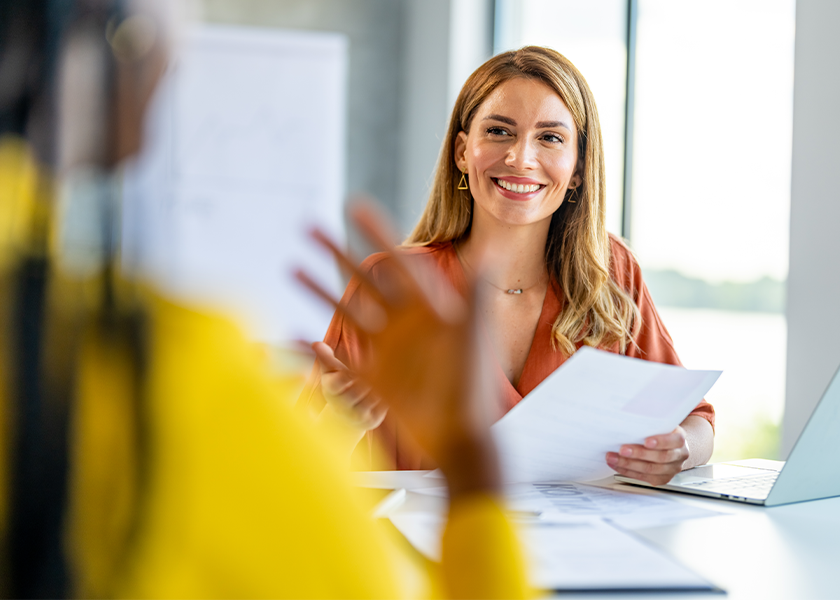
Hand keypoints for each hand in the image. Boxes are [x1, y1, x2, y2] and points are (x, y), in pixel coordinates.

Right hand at [297, 201, 500, 496]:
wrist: (464, 436)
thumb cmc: (473, 385)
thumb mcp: (474, 334)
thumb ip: (475, 295)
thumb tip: (486, 253)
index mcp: (426, 307)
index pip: (396, 261)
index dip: (375, 232)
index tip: (354, 205)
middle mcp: (402, 324)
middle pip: (362, 279)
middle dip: (336, 252)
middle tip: (309, 226)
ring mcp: (385, 351)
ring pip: (345, 312)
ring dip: (318, 289)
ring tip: (292, 266)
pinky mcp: (372, 381)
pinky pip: (337, 360)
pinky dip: (314, 349)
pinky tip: (292, 334)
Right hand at [311, 341, 386, 430]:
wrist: (345, 420)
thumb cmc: (339, 389)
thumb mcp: (330, 374)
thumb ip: (326, 358)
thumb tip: (316, 343)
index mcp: (331, 391)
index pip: (337, 382)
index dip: (348, 374)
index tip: (357, 368)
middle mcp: (342, 406)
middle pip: (357, 390)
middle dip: (366, 379)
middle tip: (375, 370)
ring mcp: (357, 415)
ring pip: (371, 398)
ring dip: (378, 387)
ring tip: (382, 377)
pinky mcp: (371, 420)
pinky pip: (382, 406)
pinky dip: (387, 396)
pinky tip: (389, 387)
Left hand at [606, 426, 689, 485]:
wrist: (671, 446)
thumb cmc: (661, 432)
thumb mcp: (660, 424)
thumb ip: (651, 423)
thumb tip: (630, 418)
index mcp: (680, 440)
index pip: (675, 441)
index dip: (661, 442)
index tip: (646, 441)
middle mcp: (679, 456)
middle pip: (660, 457)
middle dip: (638, 454)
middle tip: (622, 450)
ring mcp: (671, 469)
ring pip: (650, 469)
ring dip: (628, 464)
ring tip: (612, 457)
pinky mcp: (661, 479)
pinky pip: (643, 477)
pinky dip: (627, 471)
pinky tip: (616, 464)